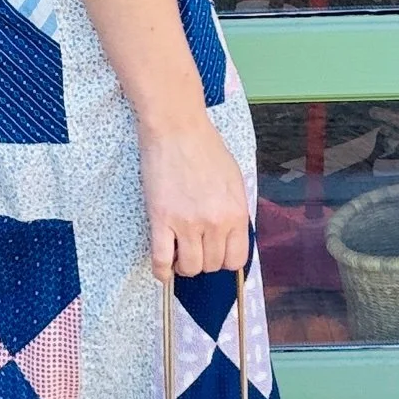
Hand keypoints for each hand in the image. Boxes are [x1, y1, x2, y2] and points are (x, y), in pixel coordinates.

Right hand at [140, 114, 250, 282]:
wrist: (177, 128)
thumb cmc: (206, 148)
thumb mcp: (234, 180)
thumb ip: (234, 211)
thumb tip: (229, 237)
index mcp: (236, 213)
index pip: (236, 259)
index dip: (225, 262)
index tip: (216, 255)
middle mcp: (215, 222)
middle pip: (212, 265)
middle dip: (204, 262)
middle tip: (195, 249)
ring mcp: (187, 223)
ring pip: (189, 267)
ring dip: (184, 266)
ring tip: (178, 255)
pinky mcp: (161, 219)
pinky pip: (161, 259)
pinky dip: (161, 270)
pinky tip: (162, 269)